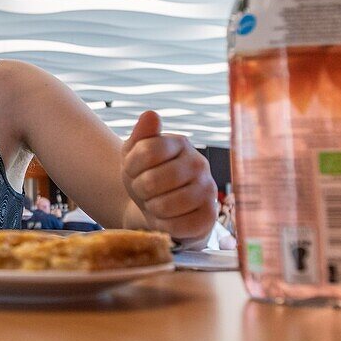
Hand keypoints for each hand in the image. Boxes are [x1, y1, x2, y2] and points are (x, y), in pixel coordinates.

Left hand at [121, 111, 216, 241]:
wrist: (158, 210)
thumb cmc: (146, 177)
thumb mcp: (134, 154)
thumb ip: (141, 135)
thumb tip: (151, 115)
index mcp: (180, 143)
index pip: (146, 151)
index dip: (130, 166)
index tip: (133, 170)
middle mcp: (199, 163)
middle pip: (153, 180)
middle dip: (140, 190)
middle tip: (144, 191)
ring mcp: (208, 190)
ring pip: (165, 205)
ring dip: (151, 208)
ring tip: (155, 203)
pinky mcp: (210, 216)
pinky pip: (178, 226)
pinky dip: (164, 226)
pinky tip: (167, 219)